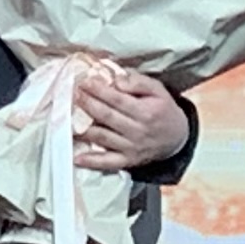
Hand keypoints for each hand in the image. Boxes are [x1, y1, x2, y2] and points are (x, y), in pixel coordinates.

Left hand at [70, 64, 189, 173]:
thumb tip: (117, 80)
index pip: (117, 100)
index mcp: (145, 112)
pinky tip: (76, 157)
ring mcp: (131, 148)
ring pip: (103, 137)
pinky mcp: (127, 161)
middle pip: (106, 116)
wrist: (176, 138)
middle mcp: (137, 131)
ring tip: (68, 117)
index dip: (99, 90)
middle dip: (88, 104)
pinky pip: (107, 163)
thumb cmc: (163, 109)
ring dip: (84, 128)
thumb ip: (138, 82)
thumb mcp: (158, 90)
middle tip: (74, 94)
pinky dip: (92, 161)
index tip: (85, 82)